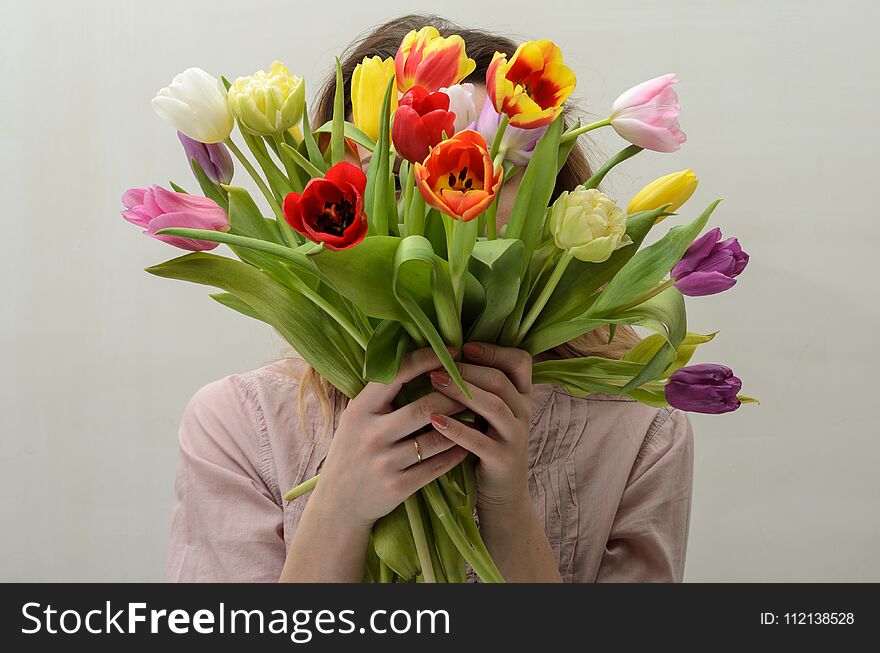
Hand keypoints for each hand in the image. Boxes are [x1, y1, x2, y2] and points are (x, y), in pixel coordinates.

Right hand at [311, 347, 468, 529]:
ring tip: (477, 416)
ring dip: (461, 426)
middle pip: (424, 408)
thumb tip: (417, 359)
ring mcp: (384, 462)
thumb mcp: (355, 418)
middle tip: (473, 389)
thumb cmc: (352, 452)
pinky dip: (456, 453)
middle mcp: (371, 435)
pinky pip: (436, 466)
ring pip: (435, 439)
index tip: (453, 353)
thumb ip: (379, 394)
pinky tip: (467, 444)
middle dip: (454, 397)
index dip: (428, 359)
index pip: (397, 374)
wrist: (338, 504)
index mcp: (360, 410)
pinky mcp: (398, 487)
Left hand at [427, 342, 532, 511]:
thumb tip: (446, 354)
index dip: (494, 351)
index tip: (465, 347)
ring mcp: (516, 437)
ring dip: (462, 392)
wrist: (503, 494)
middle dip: (467, 369)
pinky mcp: (503, 460)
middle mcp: (524, 413)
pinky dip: (457, 429)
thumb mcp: (491, 413)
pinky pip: (480, 441)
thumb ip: (481, 387)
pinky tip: (435, 420)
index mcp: (522, 396)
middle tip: (437, 365)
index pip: (520, 362)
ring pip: (494, 406)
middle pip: (501, 381)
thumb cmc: (488, 444)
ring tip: (434, 382)